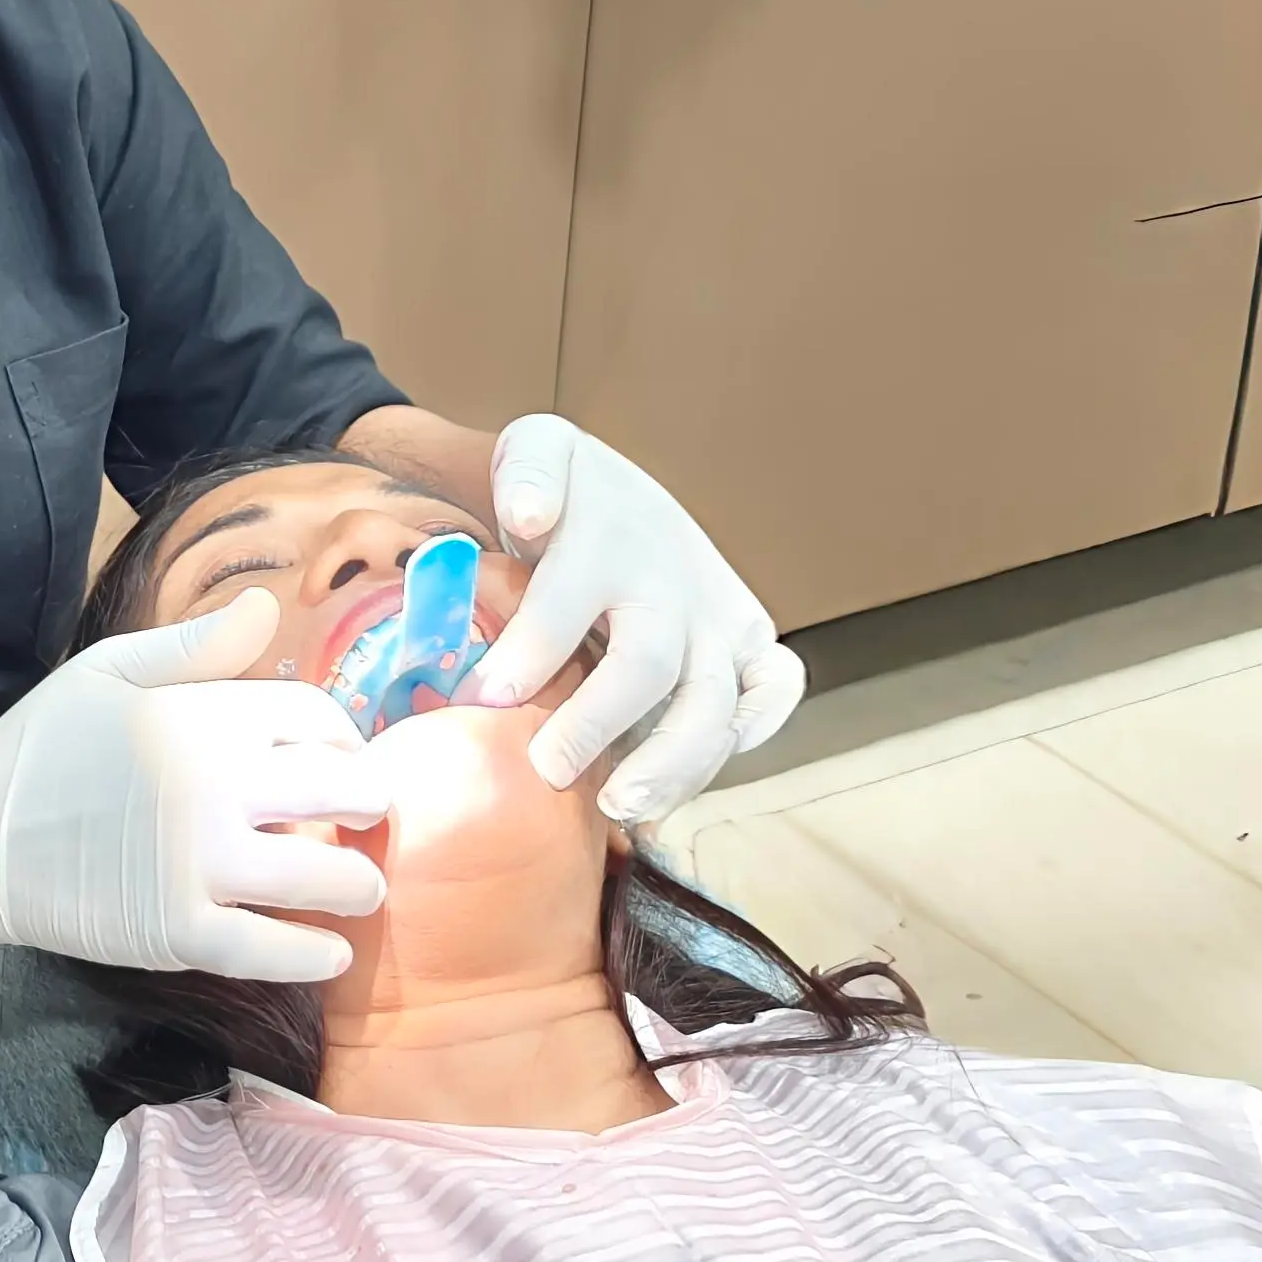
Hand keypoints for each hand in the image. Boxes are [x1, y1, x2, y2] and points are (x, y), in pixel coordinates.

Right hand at [0, 591, 393, 995]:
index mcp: (199, 715)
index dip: (343, 737)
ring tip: (362, 885)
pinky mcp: (178, 931)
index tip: (344, 756)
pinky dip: (314, 954)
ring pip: (320, 874)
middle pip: (339, 789)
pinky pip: (271, 949)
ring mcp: (198, 863)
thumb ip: (194, 646)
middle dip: (369, 801)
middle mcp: (210, 785)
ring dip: (358, 880)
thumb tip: (268, 608)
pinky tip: (333, 951)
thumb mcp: (108, 671)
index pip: (313, 717)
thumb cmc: (42, 747)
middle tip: (369, 816)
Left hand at [470, 415, 802, 833]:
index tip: (487, 697)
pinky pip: (774, 691)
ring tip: (619, 807)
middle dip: (600, 722)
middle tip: (550, 769)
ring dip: (672, 762)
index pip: (567, 601)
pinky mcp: (750, 642)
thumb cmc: (567, 493)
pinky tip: (688, 786)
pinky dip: (752, 736)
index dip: (529, 652)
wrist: (623, 493)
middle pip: (649, 663)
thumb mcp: (535, 455)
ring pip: (713, 702)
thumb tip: (526, 514)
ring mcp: (718, 616)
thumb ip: (525, 474)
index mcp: (607, 539)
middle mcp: (673, 583)